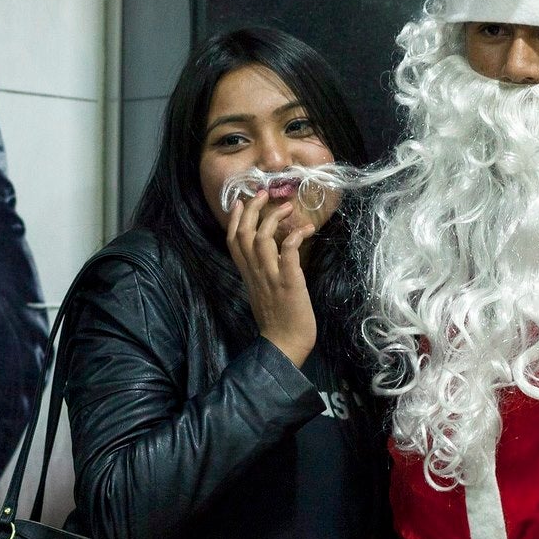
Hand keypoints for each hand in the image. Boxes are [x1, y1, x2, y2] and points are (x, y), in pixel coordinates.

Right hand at [225, 190, 316, 366]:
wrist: (284, 345)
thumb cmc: (277, 320)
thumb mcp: (263, 292)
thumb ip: (262, 272)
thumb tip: (271, 255)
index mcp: (248, 275)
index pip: (232, 241)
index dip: (233, 219)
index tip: (238, 202)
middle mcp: (255, 273)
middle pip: (244, 234)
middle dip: (251, 209)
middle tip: (264, 193)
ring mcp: (271, 277)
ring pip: (261, 239)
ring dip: (273, 218)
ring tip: (287, 206)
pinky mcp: (288, 282)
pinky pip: (287, 253)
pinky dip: (294, 237)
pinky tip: (306, 229)